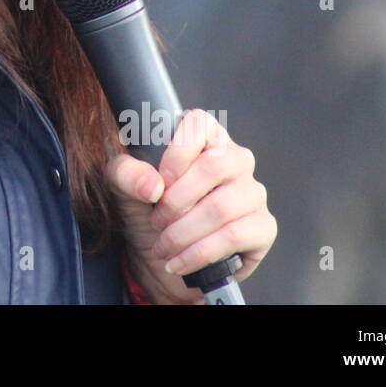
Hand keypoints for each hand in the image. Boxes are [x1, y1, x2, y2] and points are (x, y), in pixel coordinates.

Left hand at [104, 108, 275, 304]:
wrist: (163, 255)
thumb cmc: (148, 209)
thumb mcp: (123, 186)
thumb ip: (127, 174)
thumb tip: (152, 186)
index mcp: (204, 139)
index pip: (200, 124)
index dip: (178, 151)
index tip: (160, 181)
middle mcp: (235, 161)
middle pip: (215, 166)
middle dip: (176, 200)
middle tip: (157, 220)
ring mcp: (252, 194)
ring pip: (221, 207)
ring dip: (183, 232)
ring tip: (163, 245)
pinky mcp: (262, 227)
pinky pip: (234, 236)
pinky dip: (198, 253)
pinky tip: (179, 262)